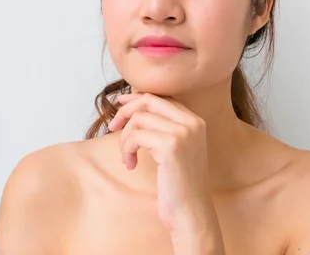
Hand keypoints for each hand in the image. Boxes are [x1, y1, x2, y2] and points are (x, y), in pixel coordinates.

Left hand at [108, 93, 224, 253]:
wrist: (191, 210)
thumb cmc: (180, 184)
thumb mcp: (177, 150)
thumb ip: (165, 128)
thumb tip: (135, 109)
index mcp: (196, 121)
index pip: (161, 98)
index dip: (138, 100)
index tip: (121, 106)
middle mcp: (192, 122)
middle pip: (149, 101)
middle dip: (126, 111)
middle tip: (113, 127)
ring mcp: (182, 132)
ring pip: (139, 119)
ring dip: (125, 139)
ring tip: (126, 157)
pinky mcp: (170, 145)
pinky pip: (136, 136)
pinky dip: (126, 149)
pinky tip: (130, 165)